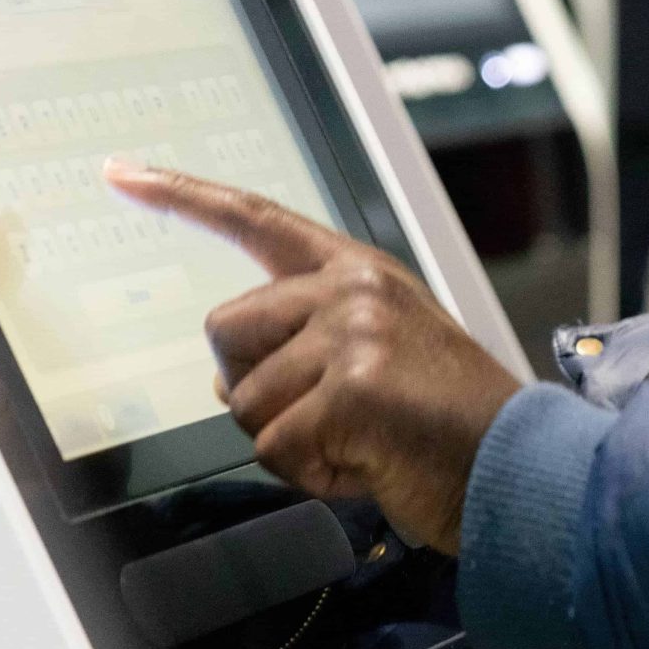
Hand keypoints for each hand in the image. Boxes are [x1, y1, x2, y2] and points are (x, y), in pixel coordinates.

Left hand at [105, 160, 521, 552]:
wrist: (527, 472)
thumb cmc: (460, 427)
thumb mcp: (389, 357)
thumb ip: (312, 344)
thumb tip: (225, 380)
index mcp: (362, 275)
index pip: (257, 220)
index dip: (182, 195)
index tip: (122, 173)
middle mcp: (354, 292)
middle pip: (224, 334)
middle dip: (255, 389)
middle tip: (327, 417)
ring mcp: (353, 337)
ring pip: (244, 401)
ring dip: (292, 442)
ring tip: (364, 444)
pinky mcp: (352, 392)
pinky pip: (276, 448)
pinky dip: (314, 475)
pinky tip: (368, 467)